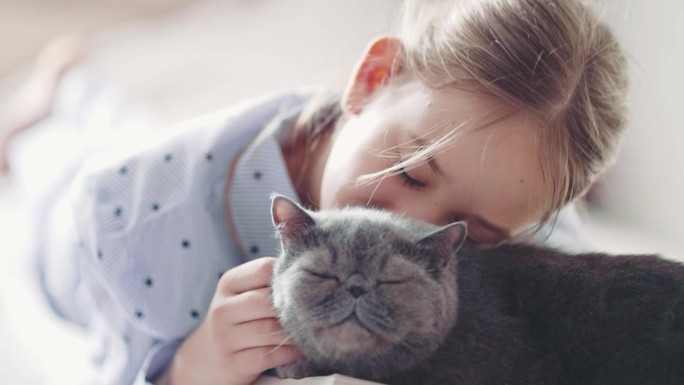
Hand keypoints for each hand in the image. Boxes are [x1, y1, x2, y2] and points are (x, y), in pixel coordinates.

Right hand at [162, 257, 297, 384]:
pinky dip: (288, 353)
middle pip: (267, 301)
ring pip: (269, 330)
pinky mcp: (233, 364)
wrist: (207, 358)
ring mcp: (224, 338)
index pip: (263, 269)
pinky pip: (268, 356)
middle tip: (314, 310)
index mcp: (229, 283)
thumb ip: (269, 279)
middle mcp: (223, 309)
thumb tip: (309, 265)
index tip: (305, 283)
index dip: (287, 275)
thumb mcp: (245, 293)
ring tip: (310, 330)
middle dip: (292, 307)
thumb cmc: (240, 318)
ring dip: (293, 332)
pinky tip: (298, 350)